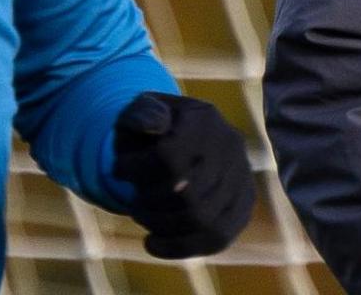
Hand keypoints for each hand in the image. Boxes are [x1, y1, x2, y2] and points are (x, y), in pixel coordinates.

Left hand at [112, 92, 254, 258]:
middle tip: (132, 201)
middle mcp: (231, 147)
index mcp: (205, 119)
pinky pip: (216, 238)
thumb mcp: (139, 111)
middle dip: (148, 203)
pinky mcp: (243, 207)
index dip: (136, 170)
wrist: (183, 138)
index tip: (117, 170)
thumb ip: (141, 114)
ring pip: (202, 219)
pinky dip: (179, 248)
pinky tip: (152, 243)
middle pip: (186, 193)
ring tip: (141, 217)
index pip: (170, 156)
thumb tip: (153, 125)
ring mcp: (242, 178)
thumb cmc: (151, 129)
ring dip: (161, 225)